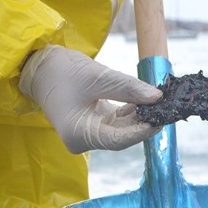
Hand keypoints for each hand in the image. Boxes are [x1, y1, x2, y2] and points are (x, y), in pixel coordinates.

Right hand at [19, 45, 162, 153]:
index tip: (161, 120)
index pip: (117, 140)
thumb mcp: (98, 77)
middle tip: (168, 109)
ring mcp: (89, 133)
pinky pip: (118, 122)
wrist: (40, 67)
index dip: (141, 131)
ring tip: (162, 103)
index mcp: (78, 135)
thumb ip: (128, 88)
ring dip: (141, 116)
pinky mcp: (94, 124)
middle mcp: (84, 140)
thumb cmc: (61, 71)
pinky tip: (148, 102)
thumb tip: (158, 97)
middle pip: (122, 136)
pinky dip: (132, 112)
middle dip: (144, 122)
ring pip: (122, 129)